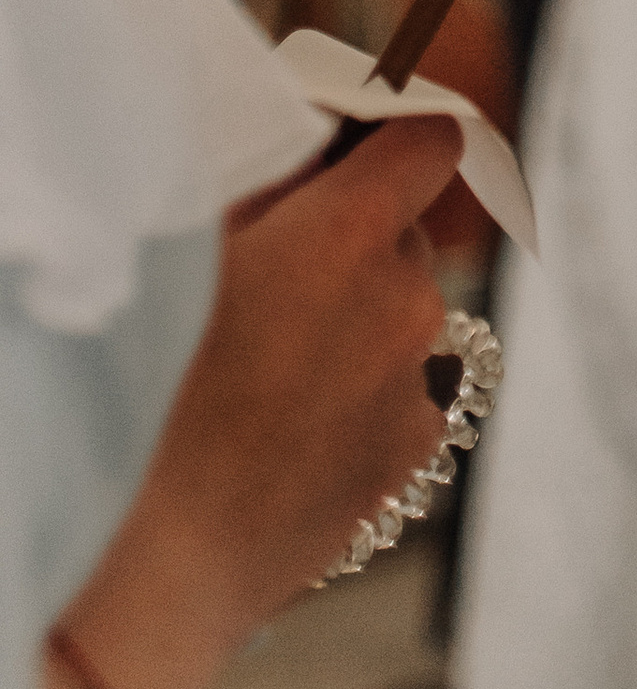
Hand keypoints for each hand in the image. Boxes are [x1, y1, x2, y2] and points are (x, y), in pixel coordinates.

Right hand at [85, 120, 460, 688]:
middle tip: (278, 279)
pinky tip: (292, 428)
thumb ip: (269, 186)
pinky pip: (401, 394)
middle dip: (355, 241)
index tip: (370, 143)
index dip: (401, 134)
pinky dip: (363, 396)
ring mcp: (417, 385)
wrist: (159, 555)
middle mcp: (408, 301)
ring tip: (272, 372)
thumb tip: (317, 149)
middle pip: (404, 235)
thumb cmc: (154, 387)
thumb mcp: (195, 251)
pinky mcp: (411, 457)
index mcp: (353, 233)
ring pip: (403, 319)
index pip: (430, 140)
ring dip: (359, 323)